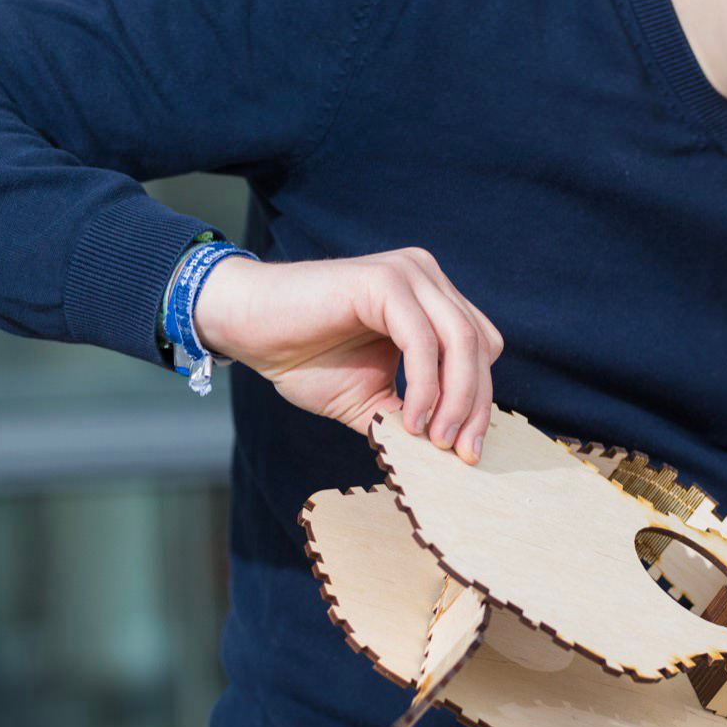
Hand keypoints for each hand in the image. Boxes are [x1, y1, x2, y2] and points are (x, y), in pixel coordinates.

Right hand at [191, 249, 502, 460]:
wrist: (246, 327)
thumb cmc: (300, 357)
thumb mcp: (367, 398)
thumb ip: (407, 415)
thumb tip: (447, 453)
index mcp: (428, 299)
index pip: (479, 348)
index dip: (480, 400)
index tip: (465, 449)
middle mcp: (425, 277)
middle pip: (479, 345)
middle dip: (475, 405)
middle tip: (459, 452)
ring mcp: (407, 274)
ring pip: (461, 341)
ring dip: (456, 400)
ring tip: (434, 440)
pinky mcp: (384, 281)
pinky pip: (423, 340)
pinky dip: (425, 386)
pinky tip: (411, 418)